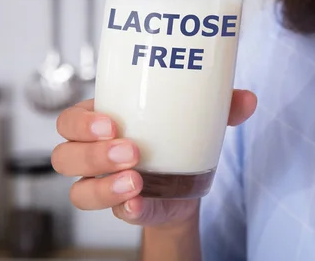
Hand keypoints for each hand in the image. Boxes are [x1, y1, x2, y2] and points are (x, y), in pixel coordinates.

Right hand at [51, 90, 256, 226]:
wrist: (187, 182)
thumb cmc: (179, 137)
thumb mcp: (197, 117)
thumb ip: (220, 106)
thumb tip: (248, 99)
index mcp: (102, 122)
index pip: (70, 120)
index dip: (81, 123)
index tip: (111, 122)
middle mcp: (94, 155)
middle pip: (66, 156)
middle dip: (93, 154)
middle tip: (130, 150)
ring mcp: (104, 185)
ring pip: (79, 191)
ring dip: (103, 187)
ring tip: (134, 181)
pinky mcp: (124, 209)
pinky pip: (114, 214)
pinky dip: (126, 210)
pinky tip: (139, 205)